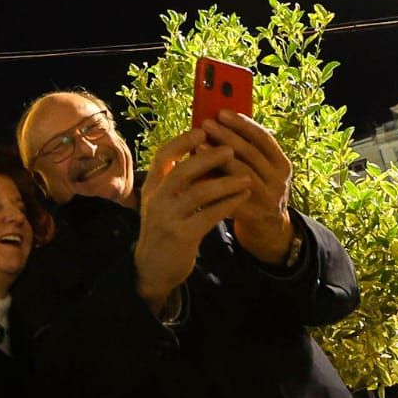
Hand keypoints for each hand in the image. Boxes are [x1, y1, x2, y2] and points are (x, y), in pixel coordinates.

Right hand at [133, 130, 249, 314]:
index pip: (163, 155)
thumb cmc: (165, 227)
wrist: (154, 267)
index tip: (202, 131)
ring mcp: (167, 218)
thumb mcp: (163, 201)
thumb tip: (202, 152)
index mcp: (152, 186)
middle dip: (208, 158)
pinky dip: (227, 204)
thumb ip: (176, 180)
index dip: (182, 141)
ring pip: (198, 193)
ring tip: (245, 176)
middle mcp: (156, 199)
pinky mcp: (181, 236)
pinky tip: (241, 197)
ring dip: (225, 182)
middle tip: (231, 149)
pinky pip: (208, 215)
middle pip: (182, 171)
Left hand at [200, 111, 293, 263]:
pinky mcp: (254, 215)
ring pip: (242, 174)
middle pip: (251, 153)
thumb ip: (244, 151)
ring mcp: (269, 198)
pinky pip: (232, 198)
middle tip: (206, 124)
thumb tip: (215, 124)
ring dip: (219, 158)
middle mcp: (279, 180)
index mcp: (281, 163)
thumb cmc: (256, 190)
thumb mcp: (259, 169)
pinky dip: (215, 185)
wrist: (268, 229)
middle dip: (227, 136)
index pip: (263, 138)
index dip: (242, 123)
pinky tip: (198, 177)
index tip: (222, 112)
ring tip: (199, 146)